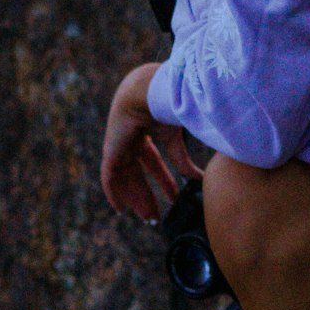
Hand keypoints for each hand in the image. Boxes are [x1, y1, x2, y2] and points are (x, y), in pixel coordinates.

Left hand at [100, 63, 203, 221]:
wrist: (148, 92)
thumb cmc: (169, 105)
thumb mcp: (178, 138)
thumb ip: (184, 159)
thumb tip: (200, 180)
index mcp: (150, 129)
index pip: (155, 161)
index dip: (164, 180)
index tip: (173, 198)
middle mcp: (133, 137)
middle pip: (139, 172)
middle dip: (149, 194)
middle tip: (158, 216)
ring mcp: (120, 143)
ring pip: (126, 178)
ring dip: (137, 198)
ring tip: (149, 217)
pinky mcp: (110, 150)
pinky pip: (109, 177)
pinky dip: (114, 193)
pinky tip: (121, 209)